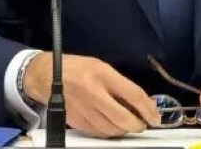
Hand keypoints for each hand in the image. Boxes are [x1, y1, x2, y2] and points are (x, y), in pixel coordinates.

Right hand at [22, 52, 160, 137]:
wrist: (45, 75)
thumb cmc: (76, 68)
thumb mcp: (101, 66)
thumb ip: (120, 84)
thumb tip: (140, 102)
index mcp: (102, 74)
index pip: (133, 95)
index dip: (148, 109)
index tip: (155, 116)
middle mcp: (93, 93)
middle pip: (123, 118)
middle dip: (138, 125)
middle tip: (143, 124)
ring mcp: (83, 109)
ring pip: (111, 130)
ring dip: (124, 130)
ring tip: (128, 124)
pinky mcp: (75, 121)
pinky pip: (98, 133)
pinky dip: (109, 132)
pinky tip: (113, 125)